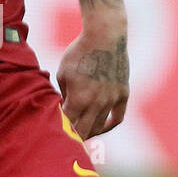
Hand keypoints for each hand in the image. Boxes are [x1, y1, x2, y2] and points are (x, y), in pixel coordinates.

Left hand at [57, 20, 128, 139]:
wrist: (105, 37)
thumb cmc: (79, 53)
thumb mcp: (63, 73)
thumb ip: (62, 95)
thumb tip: (63, 110)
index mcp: (79, 99)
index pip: (68, 125)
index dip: (60, 129)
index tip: (55, 130)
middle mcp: (97, 103)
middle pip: (84, 131)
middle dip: (73, 137)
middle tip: (66, 140)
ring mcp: (112, 100)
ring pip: (100, 127)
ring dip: (89, 132)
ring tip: (81, 134)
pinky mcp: (123, 94)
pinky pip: (118, 118)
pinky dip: (109, 125)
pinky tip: (101, 126)